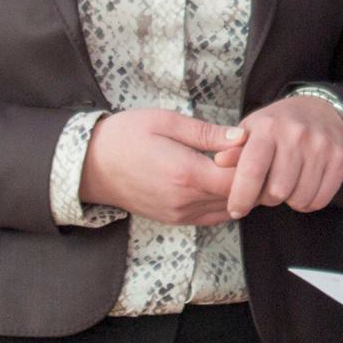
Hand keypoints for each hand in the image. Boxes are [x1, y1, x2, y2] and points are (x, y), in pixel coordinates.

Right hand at [76, 109, 244, 225]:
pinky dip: (224, 202)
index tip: (252, 144)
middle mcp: (185, 201)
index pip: (239, 179)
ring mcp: (180, 215)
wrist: (90, 166)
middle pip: (238, 197)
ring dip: (239, 191)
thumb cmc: (126, 136)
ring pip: (227, 209)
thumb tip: (242, 137)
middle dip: (250, 177)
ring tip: (236, 165)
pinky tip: (220, 181)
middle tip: (251, 153)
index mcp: (186, 173)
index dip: (253, 163)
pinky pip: (211, 216)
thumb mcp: (165, 122)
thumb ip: (206, 133)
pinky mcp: (175, 220)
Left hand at [218, 93, 342, 218]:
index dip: (241, 197)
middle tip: (267, 190)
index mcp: (268, 127)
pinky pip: (320, 200)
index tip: (236, 210)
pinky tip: (303, 188)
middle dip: (267, 199)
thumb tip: (219, 161)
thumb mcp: (252, 130)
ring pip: (299, 199)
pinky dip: (308, 203)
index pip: (252, 170)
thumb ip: (234, 149)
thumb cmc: (279, 125)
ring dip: (289, 201)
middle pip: (277, 192)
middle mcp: (296, 134)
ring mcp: (321, 146)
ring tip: (286, 186)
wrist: (321, 110)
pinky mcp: (340, 159)